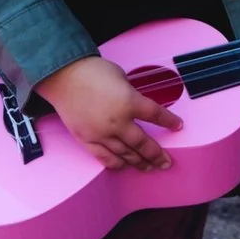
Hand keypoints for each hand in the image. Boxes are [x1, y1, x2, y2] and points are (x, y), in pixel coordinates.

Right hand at [34, 56, 179, 170]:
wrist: (62, 75)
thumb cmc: (91, 70)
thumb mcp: (121, 77)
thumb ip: (131, 94)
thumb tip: (135, 105)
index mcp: (130, 102)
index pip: (156, 115)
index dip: (169, 122)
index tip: (178, 126)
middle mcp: (118, 122)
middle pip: (144, 144)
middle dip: (158, 155)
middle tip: (166, 162)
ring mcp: (101, 133)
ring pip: (126, 154)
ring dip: (140, 162)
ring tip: (149, 167)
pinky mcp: (86, 139)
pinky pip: (105, 157)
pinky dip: (116, 163)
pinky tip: (124, 166)